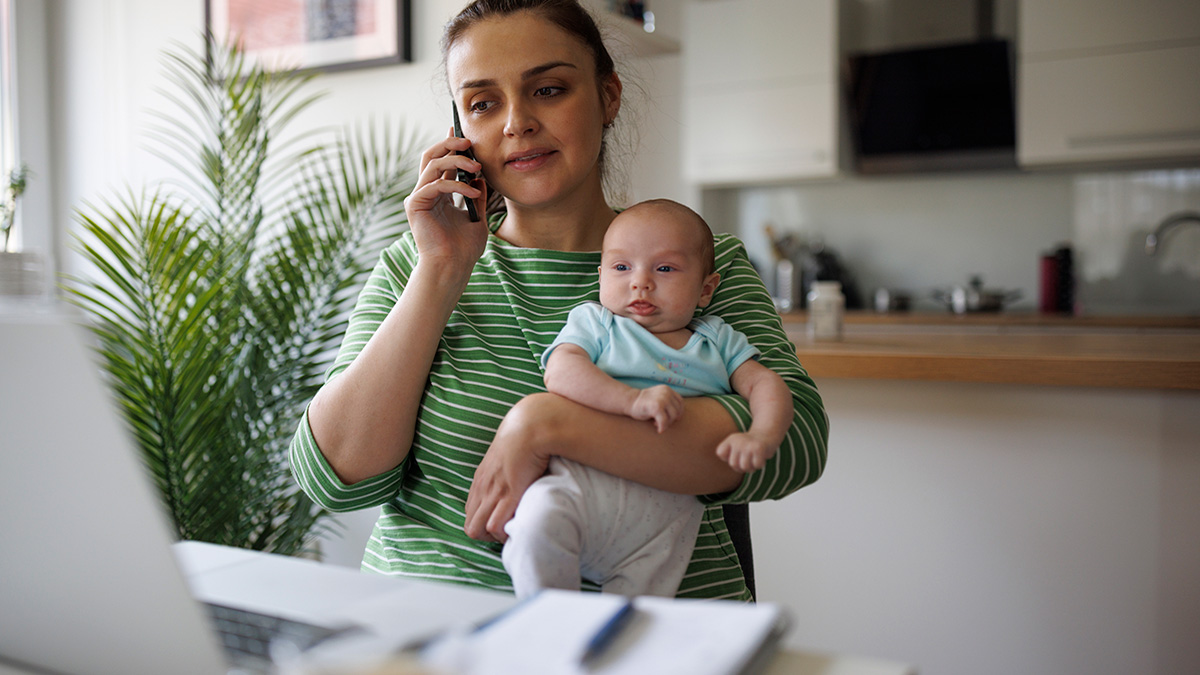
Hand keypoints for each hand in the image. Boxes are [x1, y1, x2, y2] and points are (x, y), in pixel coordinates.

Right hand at [403, 132, 489, 271]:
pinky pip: (435, 185)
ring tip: (477, 166)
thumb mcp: (477, 216)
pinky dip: (456, 185)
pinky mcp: (415, 205)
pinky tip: (473, 193)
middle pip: (431, 155)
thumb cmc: (464, 248)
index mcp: (438, 194)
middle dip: (449, 144)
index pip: (442, 162)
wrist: (453, 267)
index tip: (462, 131)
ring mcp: (418, 197)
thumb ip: (476, 195)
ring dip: (456, 161)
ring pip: (433, 165)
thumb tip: (480, 176)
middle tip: (468, 141)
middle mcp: (426, 192)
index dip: (450, 145)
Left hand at [464, 406, 551, 543]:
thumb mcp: (506, 458)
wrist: (529, 428)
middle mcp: (482, 488)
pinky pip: (496, 525)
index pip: (471, 514)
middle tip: (506, 531)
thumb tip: (514, 480)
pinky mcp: (508, 494)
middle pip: (471, 527)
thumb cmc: (523, 440)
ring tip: (513, 531)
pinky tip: (518, 526)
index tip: (502, 522)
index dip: (485, 524)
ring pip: (478, 530)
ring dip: (495, 536)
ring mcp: (492, 492)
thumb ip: (504, 472)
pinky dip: (505, 532)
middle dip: (486, 536)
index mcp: (481, 480)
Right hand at [629, 385, 683, 432]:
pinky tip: (657, 429)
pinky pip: (664, 421)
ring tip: (657, 424)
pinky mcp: (657, 407)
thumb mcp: (659, 398)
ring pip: (673, 417)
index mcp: (667, 389)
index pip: (680, 402)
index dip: (678, 413)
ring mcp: (662, 399)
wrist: (629, 401)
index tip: (671, 418)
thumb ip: (668, 402)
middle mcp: (666, 392)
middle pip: (677, 411)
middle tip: (661, 422)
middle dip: (671, 420)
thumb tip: (678, 417)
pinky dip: (662, 427)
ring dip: (666, 424)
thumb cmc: (644, 403)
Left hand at [716, 432, 776, 472]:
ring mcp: (748, 445)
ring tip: (754, 458)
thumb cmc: (750, 447)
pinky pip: (757, 465)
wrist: (768, 434)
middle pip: (733, 464)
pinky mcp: (758, 448)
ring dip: (751, 467)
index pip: (720, 453)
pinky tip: (761, 457)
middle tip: (748, 458)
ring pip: (745, 467)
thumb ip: (728, 456)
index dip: (728, 458)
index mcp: (730, 440)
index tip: (737, 453)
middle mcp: (737, 441)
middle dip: (741, 466)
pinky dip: (760, 464)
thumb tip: (731, 466)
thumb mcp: (735, 447)